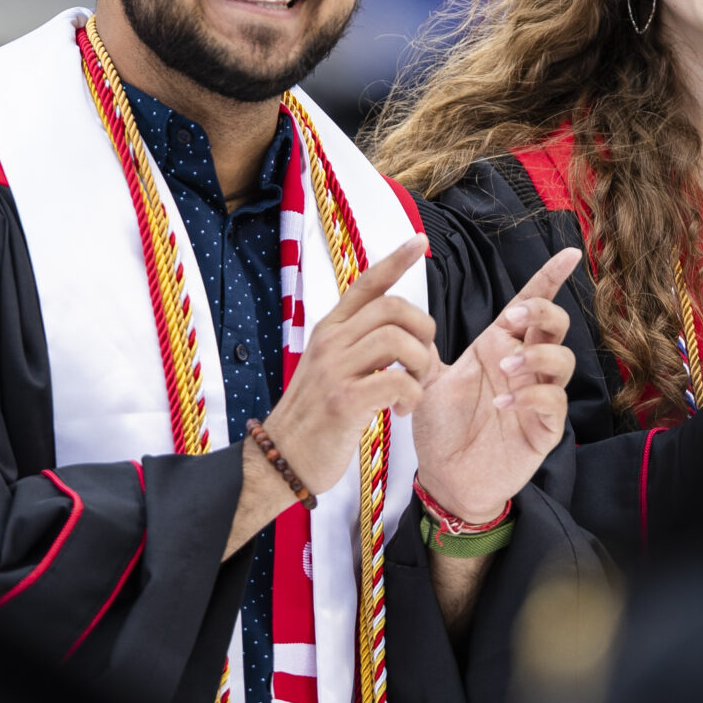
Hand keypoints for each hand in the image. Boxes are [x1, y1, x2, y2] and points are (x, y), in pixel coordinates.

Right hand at [261, 236, 437, 492]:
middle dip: (423, 329)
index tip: (419, 242)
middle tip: (423, 361)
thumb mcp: (330, 369)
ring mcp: (334, 370)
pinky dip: (412, 396)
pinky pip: (397, 381)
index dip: (395, 260)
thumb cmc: (314, 417)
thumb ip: (357, 345)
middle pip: (393, 308)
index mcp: (329, 330)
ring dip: (420, 365)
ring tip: (413, 390)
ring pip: (398, 340)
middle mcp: (330, 342)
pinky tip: (402, 411)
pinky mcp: (343, 401)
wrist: (279, 460)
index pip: (366, 284)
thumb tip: (398, 332)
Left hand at [413, 248, 582, 525]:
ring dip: (538, 356)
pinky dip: (532, 395)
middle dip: (542, 313)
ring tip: (506, 369)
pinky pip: (553, 401)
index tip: (568, 253)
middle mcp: (523, 366)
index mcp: (499, 346)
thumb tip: (406, 312)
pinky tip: (505, 402)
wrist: (445, 477)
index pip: (530, 304)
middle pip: (556, 324)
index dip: (550, 278)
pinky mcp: (543, 428)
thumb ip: (422, 347)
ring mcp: (538, 396)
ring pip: (563, 360)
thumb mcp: (428, 379)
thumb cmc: (441, 426)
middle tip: (514, 321)